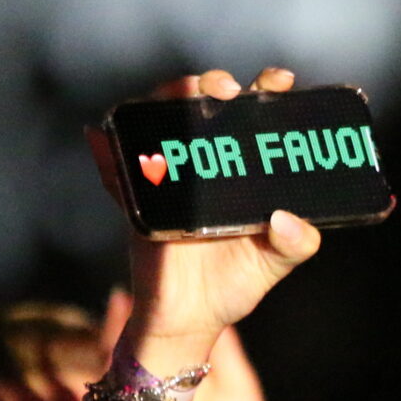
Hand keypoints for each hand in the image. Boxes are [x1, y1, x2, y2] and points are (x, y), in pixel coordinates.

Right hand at [86, 68, 321, 361]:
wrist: (190, 318)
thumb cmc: (234, 282)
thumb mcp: (275, 262)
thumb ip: (296, 243)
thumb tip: (288, 220)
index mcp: (245, 167)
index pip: (257, 114)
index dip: (268, 88)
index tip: (280, 82)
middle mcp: (207, 161)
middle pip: (207, 103)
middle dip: (216, 83)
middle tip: (229, 91)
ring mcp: (171, 173)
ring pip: (164, 117)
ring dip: (171, 97)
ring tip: (187, 98)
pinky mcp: (139, 193)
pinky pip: (119, 162)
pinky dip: (110, 144)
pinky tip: (105, 135)